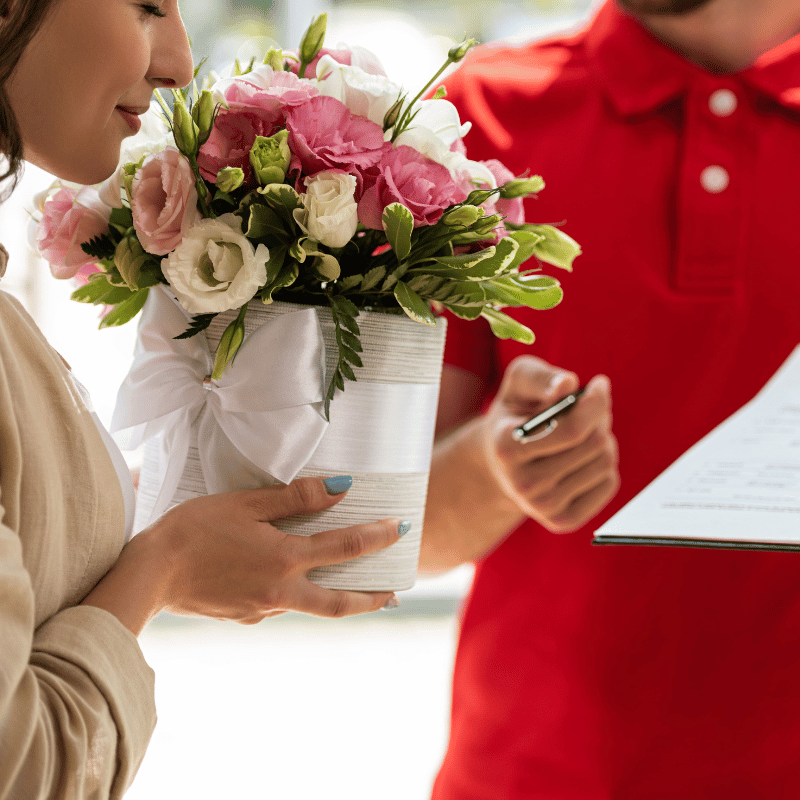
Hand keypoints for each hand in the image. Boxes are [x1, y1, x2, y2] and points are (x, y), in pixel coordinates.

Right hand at [82, 477, 401, 632]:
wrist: (149, 574)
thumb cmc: (194, 530)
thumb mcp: (246, 504)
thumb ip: (296, 498)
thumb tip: (340, 489)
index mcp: (285, 558)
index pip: (345, 547)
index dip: (377, 536)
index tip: (400, 527)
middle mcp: (281, 591)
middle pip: (340, 603)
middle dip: (373, 597)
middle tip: (395, 590)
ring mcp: (263, 610)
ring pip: (311, 607)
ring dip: (336, 598)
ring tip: (353, 589)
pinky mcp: (244, 617)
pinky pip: (278, 606)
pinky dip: (293, 595)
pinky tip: (286, 582)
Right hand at [480, 356, 619, 532]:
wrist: (501, 463)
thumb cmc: (515, 415)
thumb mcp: (518, 384)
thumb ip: (540, 377)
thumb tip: (566, 385)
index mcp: (506, 447)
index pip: (572, 430)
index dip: (595, 403)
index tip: (600, 384)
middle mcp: (523, 484)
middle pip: (594, 444)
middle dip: (598, 418)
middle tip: (587, 410)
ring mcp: (542, 507)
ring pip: (605, 462)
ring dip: (603, 440)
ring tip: (582, 435)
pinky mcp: (562, 521)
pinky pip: (609, 484)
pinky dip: (604, 465)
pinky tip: (583, 459)